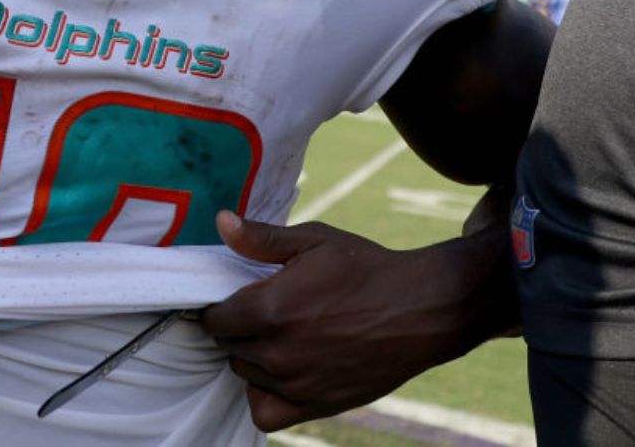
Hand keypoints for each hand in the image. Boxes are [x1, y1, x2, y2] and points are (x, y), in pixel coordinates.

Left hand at [199, 210, 495, 431]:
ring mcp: (296, 383)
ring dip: (252, 356)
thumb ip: (261, 238)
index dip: (219, 306)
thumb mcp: (313, 241)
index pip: (214, 319)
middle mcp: (278, 352)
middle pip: (228, 346)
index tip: (235, 297)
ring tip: (279, 334)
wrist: (421, 309)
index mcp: (270, 309)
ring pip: (244, 374)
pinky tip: (280, 372)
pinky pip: (264, 413)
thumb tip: (222, 222)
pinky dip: (264, 394)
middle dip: (236, 327)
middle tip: (262, 311)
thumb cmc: (366, 269)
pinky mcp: (315, 405)